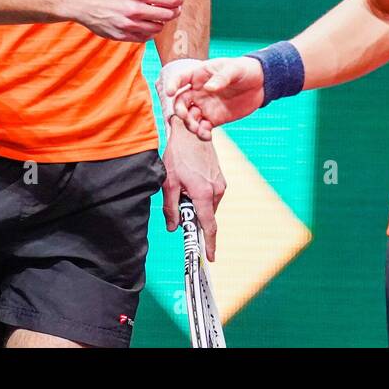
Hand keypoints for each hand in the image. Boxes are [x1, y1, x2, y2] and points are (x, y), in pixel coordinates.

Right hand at [64, 0, 182, 42]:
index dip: (179, 0)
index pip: (171, 1)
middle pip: (168, 16)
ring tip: (155, 14)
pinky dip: (149, 31)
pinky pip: (145, 38)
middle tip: (172, 7)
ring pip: (158, 29)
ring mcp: (127, 25)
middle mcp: (134, 10)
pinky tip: (144, 22)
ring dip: (161, 21)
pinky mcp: (121, 36)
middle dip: (174, 11)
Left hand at [160, 116, 225, 259]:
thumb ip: (171, 208)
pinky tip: (189, 183)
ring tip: (182, 189)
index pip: (209, 225)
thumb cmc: (178, 155)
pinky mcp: (220, 178)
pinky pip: (211, 196)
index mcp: (203, 193)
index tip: (210, 257)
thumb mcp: (168, 183)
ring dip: (197, 206)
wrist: (191, 131)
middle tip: (180, 210)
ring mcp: (220, 183)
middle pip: (207, 216)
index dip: (209, 243)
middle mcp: (216, 190)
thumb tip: (173, 227)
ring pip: (209, 206)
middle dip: (195, 219)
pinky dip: (201, 197)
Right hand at [167, 57, 264, 140]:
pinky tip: (207, 135)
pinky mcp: (214, 119)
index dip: (172, 85)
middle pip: (180, 102)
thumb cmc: (243, 69)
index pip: (180, 79)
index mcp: (199, 76)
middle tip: (186, 115)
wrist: (260, 84)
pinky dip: (202, 133)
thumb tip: (209, 88)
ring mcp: (205, 106)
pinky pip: (203, 128)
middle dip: (180, 110)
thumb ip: (221, 78)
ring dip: (190, 125)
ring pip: (190, 118)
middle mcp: (198, 92)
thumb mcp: (234, 69)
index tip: (169, 92)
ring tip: (199, 129)